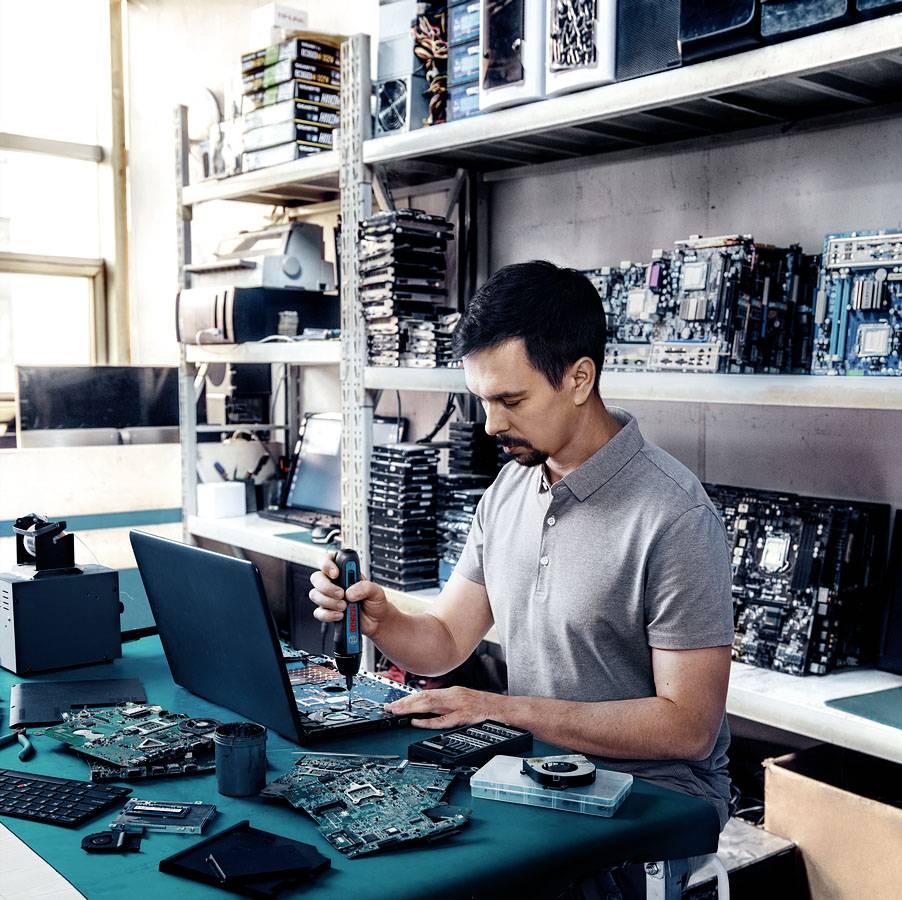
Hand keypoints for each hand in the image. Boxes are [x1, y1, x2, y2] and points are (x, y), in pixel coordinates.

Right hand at [308, 553, 389, 636]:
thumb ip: (365, 587)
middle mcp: (335, 583)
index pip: (329, 560)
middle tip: (341, 594)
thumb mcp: (377, 591)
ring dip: (329, 602)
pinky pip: (318, 612)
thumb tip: (350, 591)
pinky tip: (340, 615)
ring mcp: (329, 597)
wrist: (377, 622)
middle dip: (326, 586)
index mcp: (346, 572)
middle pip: (317, 577)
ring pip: (315, 595)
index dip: (327, 564)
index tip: (336, 573)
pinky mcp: (328, 611)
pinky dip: (328, 615)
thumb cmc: (375, 602)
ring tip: (344, 607)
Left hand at [385, 686, 503, 728]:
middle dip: (405, 702)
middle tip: (389, 708)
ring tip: (397, 713)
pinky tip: (417, 722)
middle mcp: (455, 695)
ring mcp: (461, 705)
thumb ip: (449, 707)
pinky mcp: (466, 716)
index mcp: (454, 692)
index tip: (395, 703)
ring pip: (431, 704)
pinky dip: (428, 721)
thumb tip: (429, 714)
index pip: (426, 694)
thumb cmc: (489, 710)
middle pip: (424, 697)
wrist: (510, 710)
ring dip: (411, 708)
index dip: (408, 698)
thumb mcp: (466, 704)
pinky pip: (444, 720)